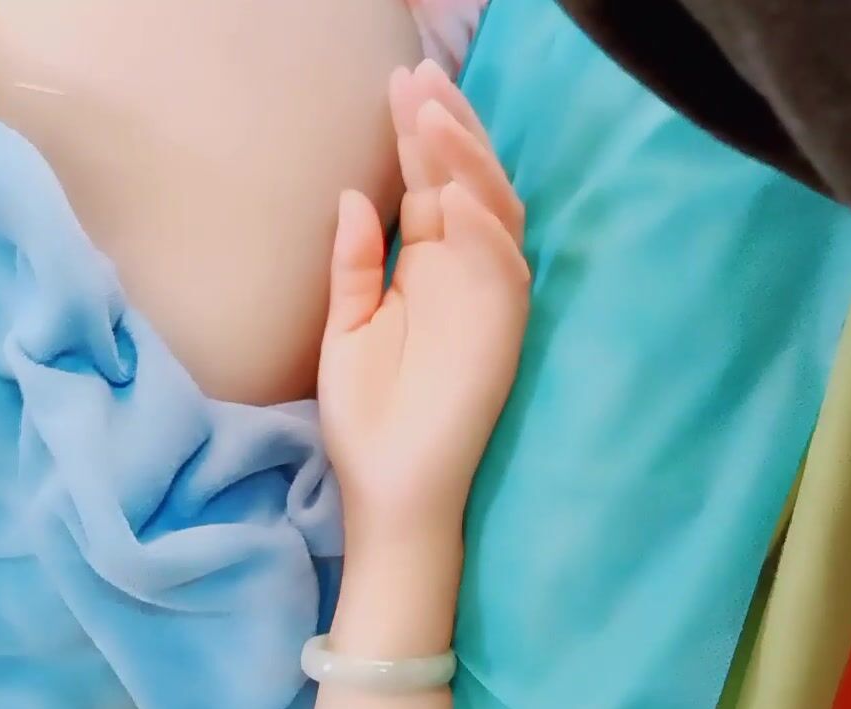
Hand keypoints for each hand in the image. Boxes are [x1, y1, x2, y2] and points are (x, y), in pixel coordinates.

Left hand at [317, 59, 528, 543]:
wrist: (390, 488)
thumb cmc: (369, 415)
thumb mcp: (347, 325)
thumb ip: (355, 263)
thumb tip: (352, 195)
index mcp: (425, 266)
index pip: (426, 184)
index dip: (415, 135)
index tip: (397, 82)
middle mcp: (462, 271)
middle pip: (463, 183)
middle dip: (444, 128)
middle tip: (418, 78)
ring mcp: (486, 296)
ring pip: (492, 212)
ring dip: (466, 163)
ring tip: (433, 116)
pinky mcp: (503, 327)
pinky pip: (503, 267)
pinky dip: (485, 229)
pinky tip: (457, 196)